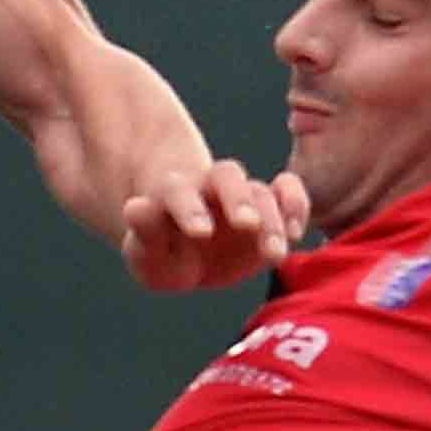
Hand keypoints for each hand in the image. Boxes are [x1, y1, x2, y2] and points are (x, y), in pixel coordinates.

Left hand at [119, 161, 309, 291]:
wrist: (187, 254)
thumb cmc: (162, 254)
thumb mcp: (145, 252)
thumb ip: (143, 231)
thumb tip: (134, 207)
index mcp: (172, 195)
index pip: (178, 192)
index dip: (188, 208)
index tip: (199, 233)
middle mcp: (209, 188)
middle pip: (227, 177)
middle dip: (238, 198)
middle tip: (247, 225)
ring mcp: (241, 196)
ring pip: (259, 190)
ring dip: (271, 217)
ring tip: (274, 254)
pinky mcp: (269, 209)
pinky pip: (288, 193)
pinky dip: (296, 205)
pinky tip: (295, 232)